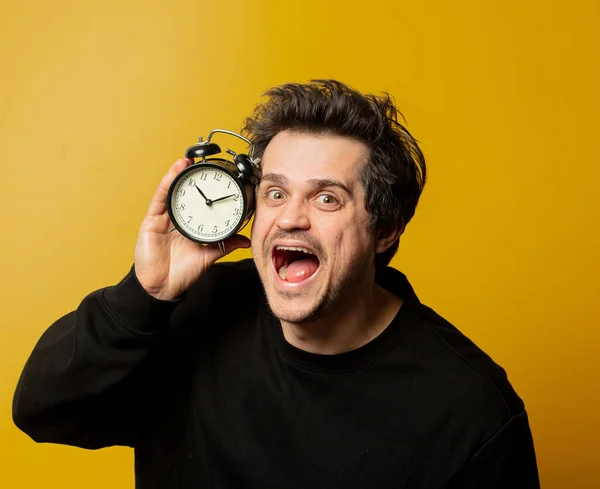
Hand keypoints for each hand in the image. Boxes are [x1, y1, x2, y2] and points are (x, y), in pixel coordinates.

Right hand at [134, 158, 250, 299]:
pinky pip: (160, 199)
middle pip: (184, 194)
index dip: (206, 190)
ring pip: (171, 192)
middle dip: (192, 178)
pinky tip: (175, 172)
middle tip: (203, 162)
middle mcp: (176, 219)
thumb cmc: (182, 273)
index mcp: (190, 225)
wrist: (163, 288)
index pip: (199, 203)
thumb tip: (247, 240)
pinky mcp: (151, 222)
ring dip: (178, 175)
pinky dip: (167, 184)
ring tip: (188, 161)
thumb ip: (226, 244)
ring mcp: (163, 219)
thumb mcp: (209, 255)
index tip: (219, 177)